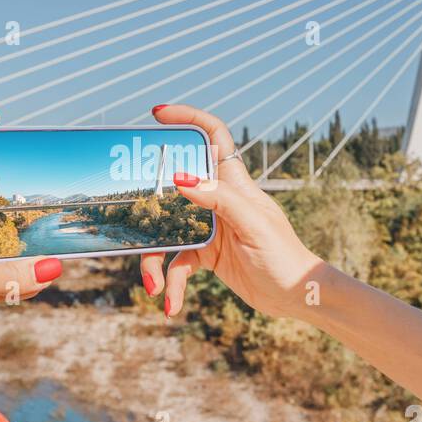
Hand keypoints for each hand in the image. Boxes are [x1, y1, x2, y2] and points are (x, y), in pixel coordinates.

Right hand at [140, 104, 323, 320]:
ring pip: (167, 233)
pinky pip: (177, 265)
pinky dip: (172, 285)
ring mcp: (210, 227)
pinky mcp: (206, 254)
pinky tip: (171, 307)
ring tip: (152, 286)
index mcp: (234, 184)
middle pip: (173, 189)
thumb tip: (181, 180)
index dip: (187, 119)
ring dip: (154, 261)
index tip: (157, 115)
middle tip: (125, 206)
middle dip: (148, 202)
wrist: (296, 296)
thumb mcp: (253, 225)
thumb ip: (220, 200)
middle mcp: (218, 200)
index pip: (211, 136)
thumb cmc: (284, 256)